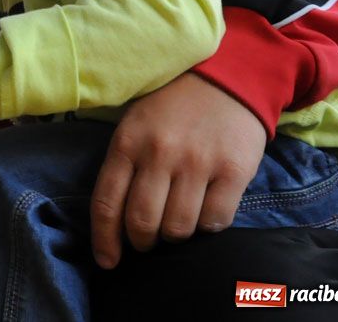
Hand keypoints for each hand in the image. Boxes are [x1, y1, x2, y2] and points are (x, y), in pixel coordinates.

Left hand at [89, 73, 265, 268]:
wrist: (226, 75)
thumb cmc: (172, 106)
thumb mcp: (135, 125)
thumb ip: (125, 166)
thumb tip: (117, 220)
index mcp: (127, 142)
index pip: (106, 203)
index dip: (104, 240)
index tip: (108, 261)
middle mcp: (159, 153)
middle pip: (142, 222)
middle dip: (141, 241)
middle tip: (147, 239)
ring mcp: (197, 162)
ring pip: (178, 227)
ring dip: (175, 235)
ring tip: (177, 221)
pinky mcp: (233, 170)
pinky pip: (215, 221)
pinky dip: (207, 226)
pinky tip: (205, 210)